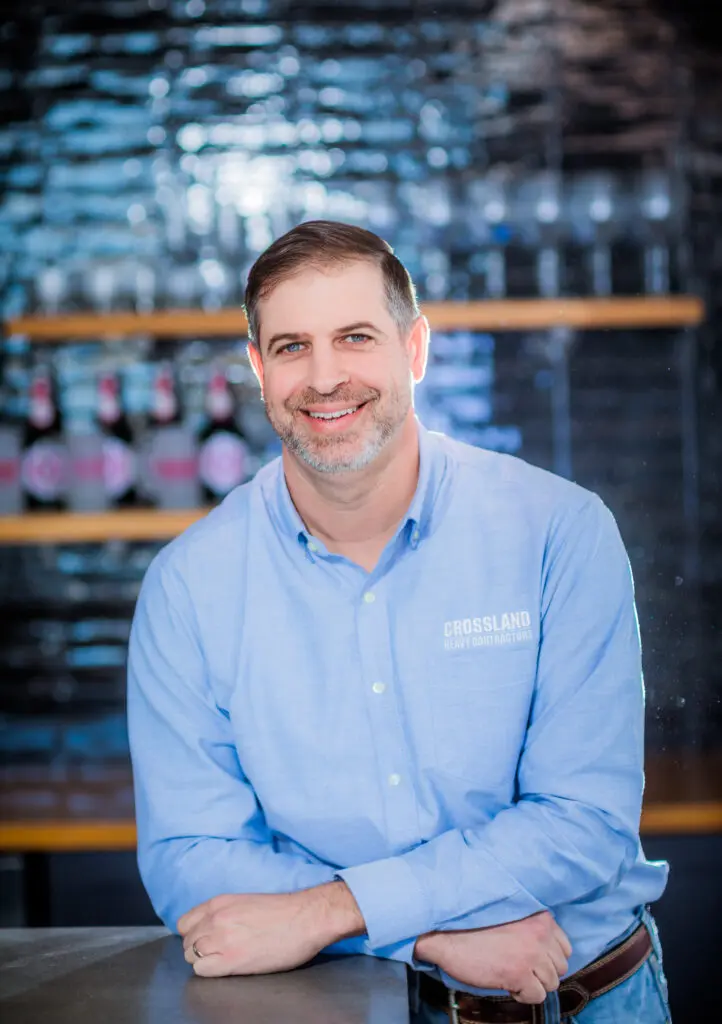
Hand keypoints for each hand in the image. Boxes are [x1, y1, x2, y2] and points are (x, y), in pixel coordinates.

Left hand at [178, 891, 331, 977]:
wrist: (306, 918)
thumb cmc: (283, 911)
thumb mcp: (245, 902)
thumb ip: (224, 913)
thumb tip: (211, 927)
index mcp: (219, 903)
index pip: (185, 923)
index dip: (193, 934)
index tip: (203, 939)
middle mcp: (216, 919)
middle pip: (187, 942)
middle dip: (198, 949)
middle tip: (218, 952)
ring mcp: (222, 940)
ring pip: (191, 957)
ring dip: (204, 960)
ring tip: (224, 960)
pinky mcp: (232, 960)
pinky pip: (202, 970)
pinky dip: (210, 971)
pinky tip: (227, 967)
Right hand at [414, 911, 571, 1003]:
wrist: (446, 932)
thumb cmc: (474, 925)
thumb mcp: (511, 917)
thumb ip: (532, 928)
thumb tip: (546, 951)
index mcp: (540, 917)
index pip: (565, 946)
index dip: (548, 956)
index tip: (531, 957)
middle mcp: (541, 934)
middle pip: (560, 967)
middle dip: (542, 971)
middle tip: (519, 967)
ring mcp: (531, 954)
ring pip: (552, 983)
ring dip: (533, 983)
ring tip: (512, 974)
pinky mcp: (519, 973)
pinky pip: (537, 995)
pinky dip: (523, 994)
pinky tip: (507, 982)